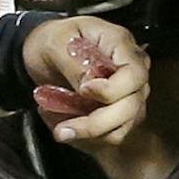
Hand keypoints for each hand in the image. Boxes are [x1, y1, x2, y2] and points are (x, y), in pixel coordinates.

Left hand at [21, 16, 148, 144]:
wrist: (45, 50)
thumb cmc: (52, 39)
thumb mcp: (54, 43)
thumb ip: (73, 64)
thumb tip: (87, 87)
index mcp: (120, 44)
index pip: (133, 74)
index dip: (111, 89)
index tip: (83, 91)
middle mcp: (131, 71)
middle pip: (130, 106)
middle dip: (96, 124)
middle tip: (63, 130)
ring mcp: (128, 94)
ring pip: (121, 127)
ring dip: (88, 135)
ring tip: (59, 128)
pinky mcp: (118, 114)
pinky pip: (108, 135)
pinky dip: (85, 138)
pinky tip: (64, 126)